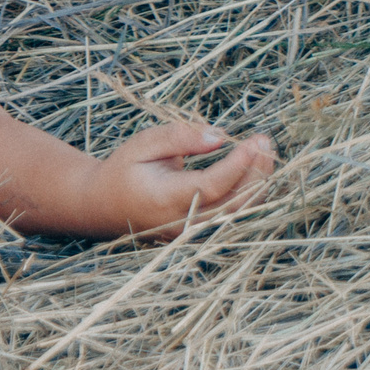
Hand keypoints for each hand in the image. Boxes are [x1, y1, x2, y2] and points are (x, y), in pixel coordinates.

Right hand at [86, 120, 276, 237]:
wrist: (104, 206)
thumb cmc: (123, 170)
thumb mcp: (143, 144)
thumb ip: (179, 137)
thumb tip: (219, 137)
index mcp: (164, 199)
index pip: (210, 186)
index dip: (236, 166)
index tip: (252, 142)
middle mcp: (182, 222)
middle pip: (233, 204)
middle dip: (255, 173)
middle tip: (265, 141)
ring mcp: (193, 232)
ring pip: (238, 212)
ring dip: (257, 183)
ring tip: (265, 152)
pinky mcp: (200, 231)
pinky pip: (232, 214)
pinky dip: (248, 192)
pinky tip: (255, 169)